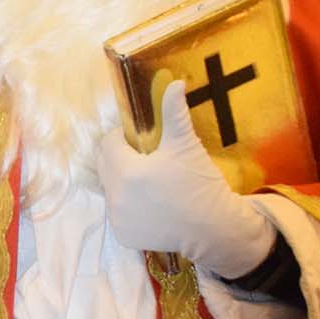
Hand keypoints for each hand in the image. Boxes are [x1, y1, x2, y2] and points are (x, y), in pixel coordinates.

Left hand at [96, 81, 277, 279]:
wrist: (214, 229)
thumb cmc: (200, 183)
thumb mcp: (186, 145)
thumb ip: (174, 113)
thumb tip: (175, 83)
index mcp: (126, 172)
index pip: (108, 144)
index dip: (123, 138)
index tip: (142, 141)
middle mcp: (115, 198)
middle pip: (105, 166)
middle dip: (120, 158)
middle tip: (146, 159)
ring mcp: (118, 219)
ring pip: (110, 189)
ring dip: (123, 181)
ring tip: (151, 182)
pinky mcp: (124, 236)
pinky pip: (117, 212)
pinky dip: (128, 206)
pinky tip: (151, 204)